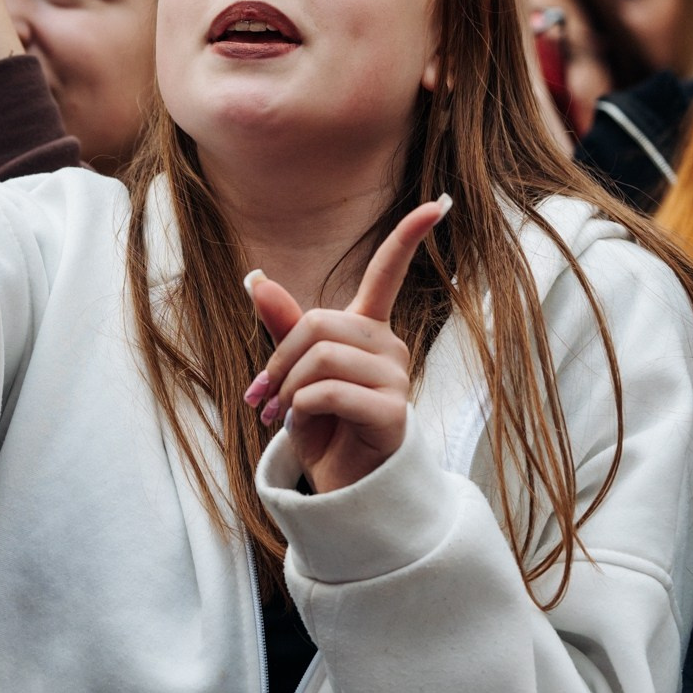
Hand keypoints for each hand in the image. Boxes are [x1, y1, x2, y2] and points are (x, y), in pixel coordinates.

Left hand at [243, 197, 450, 491]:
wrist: (341, 489)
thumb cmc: (323, 428)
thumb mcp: (294, 373)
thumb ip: (282, 326)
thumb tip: (256, 276)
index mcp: (368, 330)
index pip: (389, 273)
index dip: (409, 237)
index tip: (437, 204)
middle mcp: (389, 347)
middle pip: (320, 323)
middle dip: (279, 358)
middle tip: (262, 395)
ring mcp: (396, 379)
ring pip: (322, 356)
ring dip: (286, 388)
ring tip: (279, 414)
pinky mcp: (393, 413)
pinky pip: (330, 391)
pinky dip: (301, 406)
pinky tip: (299, 423)